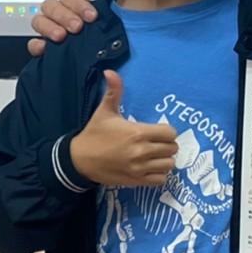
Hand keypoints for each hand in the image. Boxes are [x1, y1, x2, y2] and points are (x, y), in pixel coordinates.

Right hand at [27, 0, 107, 56]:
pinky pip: (33, 45)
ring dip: (48, 27)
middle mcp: (61, 17)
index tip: (92, 16)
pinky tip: (44, 48)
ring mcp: (51, 33)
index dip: (78, 4)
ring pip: (39, 21)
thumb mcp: (114, 9)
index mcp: (75, 7)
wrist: (118, 60)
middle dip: (63, 15)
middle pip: (51, 5)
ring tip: (61, 37)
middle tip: (77, 27)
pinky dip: (36, 45)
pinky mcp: (45, 51)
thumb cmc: (112, 33)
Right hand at [68, 70, 177, 186]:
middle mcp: (142, 151)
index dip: (167, 131)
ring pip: (169, 165)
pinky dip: (159, 174)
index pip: (170, 133)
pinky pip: (160, 180)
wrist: (79, 160)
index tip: (158, 131)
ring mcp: (140, 168)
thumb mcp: (104, 111)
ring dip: (164, 159)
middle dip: (167, 144)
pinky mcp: (136, 181)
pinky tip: (151, 167)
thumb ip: (113, 91)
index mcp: (137, 133)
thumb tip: (110, 71)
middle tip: (156, 142)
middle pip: (172, 149)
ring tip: (155, 155)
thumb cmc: (94, 134)